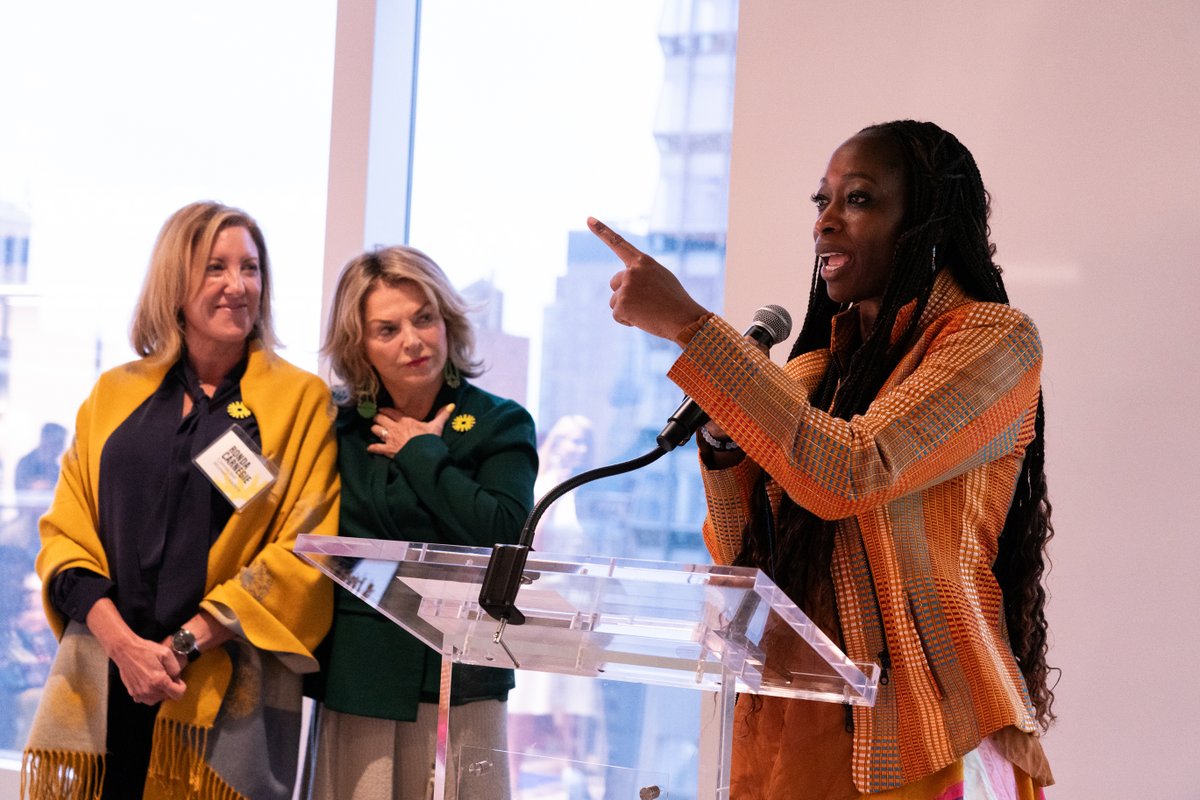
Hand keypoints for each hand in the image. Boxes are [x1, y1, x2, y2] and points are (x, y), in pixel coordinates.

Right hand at [87, 599, 185, 703]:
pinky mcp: (131, 692)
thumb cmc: (145, 648)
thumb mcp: (165, 653)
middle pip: (166, 697)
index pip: (178, 693)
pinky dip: (148, 692)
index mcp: (158, 680)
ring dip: (159, 691)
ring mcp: (138, 693)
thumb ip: (175, 667)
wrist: (123, 648)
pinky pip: (144, 698)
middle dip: (170, 688)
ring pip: (155, 700)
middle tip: (167, 675)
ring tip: (157, 677)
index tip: (179, 680)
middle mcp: (148, 690)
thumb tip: (177, 678)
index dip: (181, 687)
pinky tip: (148, 680)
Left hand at [368, 403, 454, 455]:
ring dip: (375, 430)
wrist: (424, 455)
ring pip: (376, 430)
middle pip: (379, 418)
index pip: (390, 411)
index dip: (384, 410)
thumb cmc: (429, 440)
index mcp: (405, 420)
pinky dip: (372, 448)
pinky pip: (376, 447)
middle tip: (378, 419)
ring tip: (376, 430)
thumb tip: (451, 405)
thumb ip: (442, 415)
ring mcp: (390, 439)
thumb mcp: (436, 426)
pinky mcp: (388, 450)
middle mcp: (395, 427)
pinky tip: (370, 448)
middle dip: (377, 418)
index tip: (382, 410)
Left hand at [587, 217, 708, 340]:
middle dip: (625, 294)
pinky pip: (617, 315)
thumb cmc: (676, 301)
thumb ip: (642, 274)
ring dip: (627, 308)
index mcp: (643, 261)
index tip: (589, 219)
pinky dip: (628, 320)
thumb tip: (626, 281)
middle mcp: (632, 271)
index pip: (619, 243)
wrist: (684, 319)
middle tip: (647, 302)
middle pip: (615, 282)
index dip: (602, 231)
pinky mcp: (621, 305)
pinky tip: (644, 319)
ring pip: (615, 300)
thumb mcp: (661, 278)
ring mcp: (625, 287)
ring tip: (648, 311)